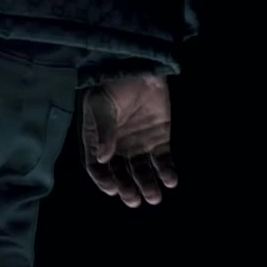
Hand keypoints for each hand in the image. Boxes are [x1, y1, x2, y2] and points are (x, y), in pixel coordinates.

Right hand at [80, 74, 177, 207]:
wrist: (139, 66)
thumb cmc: (112, 85)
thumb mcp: (101, 106)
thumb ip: (103, 131)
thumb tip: (102, 159)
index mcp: (97, 140)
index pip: (96, 167)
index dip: (103, 180)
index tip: (113, 190)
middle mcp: (117, 147)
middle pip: (120, 173)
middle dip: (127, 188)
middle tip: (134, 200)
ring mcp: (139, 143)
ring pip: (142, 171)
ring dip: (148, 185)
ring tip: (154, 198)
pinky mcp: (160, 137)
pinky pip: (163, 159)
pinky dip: (167, 171)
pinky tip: (170, 181)